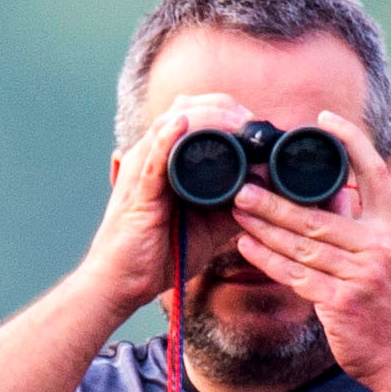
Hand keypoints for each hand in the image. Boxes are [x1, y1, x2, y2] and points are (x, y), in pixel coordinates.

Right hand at [73, 91, 251, 333]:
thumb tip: (265, 188)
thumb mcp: (209, 226)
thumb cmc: (160, 254)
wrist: (126, 283)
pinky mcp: (137, 192)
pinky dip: (167, 139)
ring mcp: (142, 171)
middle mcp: (152, 158)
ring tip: (234, 120)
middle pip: (184, 110)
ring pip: (170, 125)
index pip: (194, 116)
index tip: (256, 124)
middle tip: (250, 119)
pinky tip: (182, 125)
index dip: (225, 112)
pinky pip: (151, 160)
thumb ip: (233, 206)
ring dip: (205, 117)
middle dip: (220, 108)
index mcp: (167, 161)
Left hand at [217, 113, 390, 390]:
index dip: (349, 142)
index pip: (373, 173)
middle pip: (317, 215)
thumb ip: (364, 227)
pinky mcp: (342, 303)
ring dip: (264, 227)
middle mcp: (380, 246)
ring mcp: (361, 275)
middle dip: (275, 199)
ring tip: (237, 210)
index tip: (324, 119)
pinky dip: (268, 260)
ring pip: (301, 245)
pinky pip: (296, 276)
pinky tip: (247, 245)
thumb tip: (337, 194)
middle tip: (243, 183)